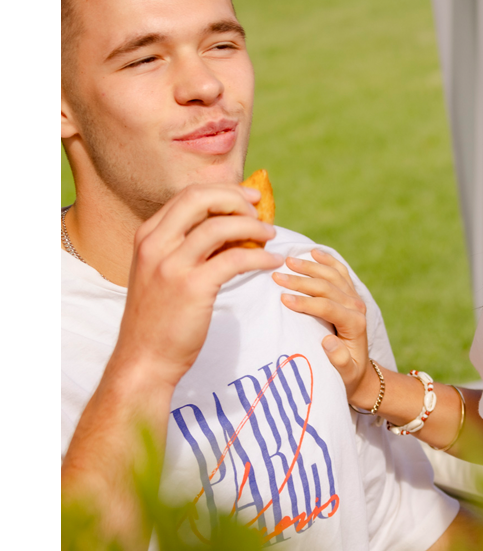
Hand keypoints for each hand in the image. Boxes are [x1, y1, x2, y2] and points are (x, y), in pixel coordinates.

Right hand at [112, 183, 283, 390]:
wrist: (144, 359)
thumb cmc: (159, 317)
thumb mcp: (161, 272)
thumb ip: (186, 246)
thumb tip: (229, 224)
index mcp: (147, 236)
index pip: (188, 195)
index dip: (223, 191)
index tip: (248, 199)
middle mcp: (155, 244)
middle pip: (200, 198)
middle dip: (236, 199)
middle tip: (259, 212)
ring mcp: (172, 266)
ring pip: (220, 226)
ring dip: (252, 227)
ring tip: (270, 237)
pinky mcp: (192, 288)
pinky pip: (234, 260)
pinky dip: (259, 257)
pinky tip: (271, 262)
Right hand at [273, 249, 370, 400]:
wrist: (361, 372)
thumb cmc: (347, 375)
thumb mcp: (344, 374)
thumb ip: (338, 359)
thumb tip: (328, 341)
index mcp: (355, 324)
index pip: (327, 307)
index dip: (305, 301)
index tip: (282, 298)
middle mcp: (356, 307)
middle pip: (327, 287)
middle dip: (300, 281)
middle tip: (276, 276)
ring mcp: (354, 298)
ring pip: (332, 275)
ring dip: (309, 267)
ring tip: (288, 261)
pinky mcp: (351, 295)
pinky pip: (340, 272)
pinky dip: (327, 261)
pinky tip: (313, 252)